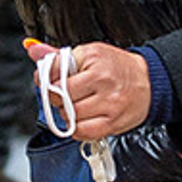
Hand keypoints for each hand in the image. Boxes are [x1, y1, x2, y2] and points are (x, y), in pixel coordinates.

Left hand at [28, 40, 151, 140]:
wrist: (149, 82)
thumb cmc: (117, 67)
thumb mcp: (89, 53)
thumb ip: (59, 57)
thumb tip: (33, 50)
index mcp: (93, 59)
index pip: (55, 73)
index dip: (46, 80)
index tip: (48, 82)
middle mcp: (102, 80)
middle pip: (61, 97)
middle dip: (57, 99)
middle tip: (64, 96)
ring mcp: (109, 103)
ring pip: (71, 115)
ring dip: (68, 114)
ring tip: (76, 107)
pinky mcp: (113, 122)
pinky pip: (83, 132)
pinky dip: (77, 129)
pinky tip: (81, 120)